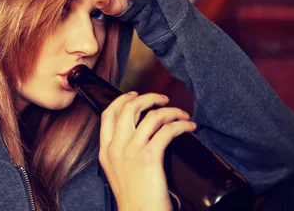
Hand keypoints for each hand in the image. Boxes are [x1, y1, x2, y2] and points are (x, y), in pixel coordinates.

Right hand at [99, 92, 195, 210]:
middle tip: (162, 99)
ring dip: (170, 110)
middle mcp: (116, 148)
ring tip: (181, 114)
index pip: (108, 114)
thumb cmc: (135, 198)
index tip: (135, 94)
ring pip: (151, 116)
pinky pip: (167, 130)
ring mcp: (131, 152)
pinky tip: (189, 127)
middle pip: (129, 108)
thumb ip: (121, 151)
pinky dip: (181, 125)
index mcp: (105, 150)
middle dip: (148, 98)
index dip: (122, 99)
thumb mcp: (117, 171)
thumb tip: (139, 131)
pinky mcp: (149, 158)